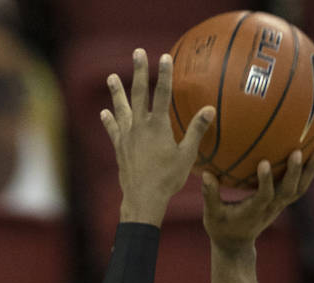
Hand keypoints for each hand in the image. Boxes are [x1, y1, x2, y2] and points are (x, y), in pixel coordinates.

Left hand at [101, 49, 213, 226]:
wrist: (143, 199)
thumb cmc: (168, 179)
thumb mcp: (187, 156)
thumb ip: (196, 131)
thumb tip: (210, 109)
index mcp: (158, 126)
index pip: (162, 93)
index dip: (164, 74)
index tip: (164, 56)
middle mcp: (140, 126)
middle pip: (138, 93)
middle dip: (138, 71)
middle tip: (137, 53)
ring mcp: (127, 136)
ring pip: (121, 108)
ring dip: (116, 92)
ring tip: (111, 77)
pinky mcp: (119, 148)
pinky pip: (113, 130)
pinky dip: (109, 121)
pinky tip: (104, 113)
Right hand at [202, 150, 313, 253]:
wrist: (236, 245)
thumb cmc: (221, 228)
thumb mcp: (212, 215)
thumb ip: (210, 195)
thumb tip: (206, 174)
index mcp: (254, 211)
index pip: (264, 195)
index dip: (266, 181)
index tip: (264, 163)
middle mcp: (271, 208)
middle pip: (288, 191)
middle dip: (294, 173)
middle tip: (297, 152)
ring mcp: (279, 206)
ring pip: (299, 190)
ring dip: (309, 172)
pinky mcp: (283, 202)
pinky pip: (300, 187)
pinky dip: (308, 172)